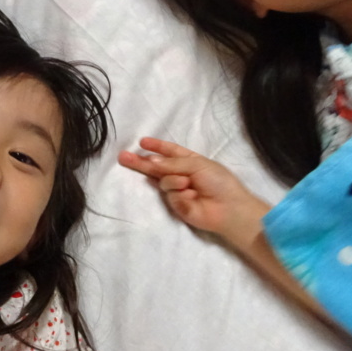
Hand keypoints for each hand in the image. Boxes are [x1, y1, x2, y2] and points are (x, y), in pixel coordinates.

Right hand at [118, 137, 269, 249]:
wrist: (229, 208)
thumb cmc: (219, 182)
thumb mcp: (197, 164)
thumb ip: (172, 163)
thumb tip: (151, 161)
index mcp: (190, 161)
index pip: (170, 151)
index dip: (156, 146)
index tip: (142, 142)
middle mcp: (181, 174)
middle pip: (157, 167)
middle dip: (141, 162)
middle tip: (123, 157)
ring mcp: (178, 190)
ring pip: (164, 181)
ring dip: (174, 180)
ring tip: (189, 185)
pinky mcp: (176, 205)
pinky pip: (170, 195)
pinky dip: (180, 194)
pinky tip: (192, 197)